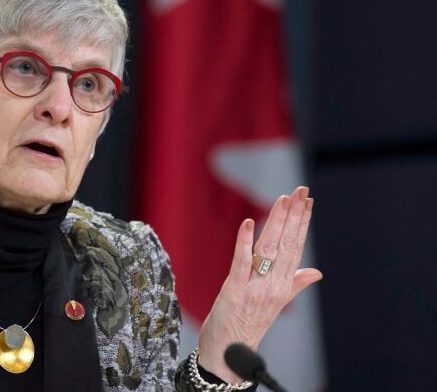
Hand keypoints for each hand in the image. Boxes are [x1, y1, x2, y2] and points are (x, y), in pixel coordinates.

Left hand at [197, 186, 322, 382]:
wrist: (228, 354)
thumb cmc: (247, 326)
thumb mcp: (275, 304)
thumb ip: (295, 284)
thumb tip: (316, 271)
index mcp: (283, 285)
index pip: (296, 247)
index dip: (302, 223)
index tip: (308, 200)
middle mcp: (273, 284)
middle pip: (286, 243)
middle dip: (294, 215)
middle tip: (301, 190)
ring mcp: (254, 287)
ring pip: (268, 249)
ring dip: (276, 222)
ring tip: (284, 199)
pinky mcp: (234, 290)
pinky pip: (241, 262)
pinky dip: (245, 242)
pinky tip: (249, 223)